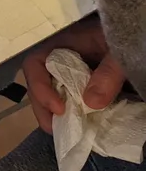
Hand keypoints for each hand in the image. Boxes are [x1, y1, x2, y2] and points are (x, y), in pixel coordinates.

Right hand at [22, 17, 125, 133]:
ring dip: (54, 113)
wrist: (136, 39)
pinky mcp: (83, 85)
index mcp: (62, 44)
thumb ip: (107, 73)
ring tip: (69, 132)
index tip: (59, 109)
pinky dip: (72, 114)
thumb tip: (90, 102)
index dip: (40, 87)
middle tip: (57, 129)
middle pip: (38, 82)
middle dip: (43, 107)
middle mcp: (60, 59)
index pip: (35, 64)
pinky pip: (68, 99)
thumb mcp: (117, 52)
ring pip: (50, 92)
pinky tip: (82, 126)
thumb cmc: (121, 38)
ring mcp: (70, 72)